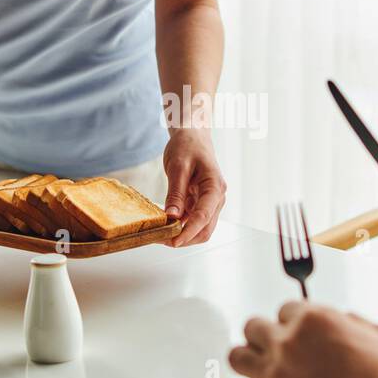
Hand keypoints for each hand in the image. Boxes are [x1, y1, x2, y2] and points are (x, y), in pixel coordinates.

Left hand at [162, 129, 225, 246]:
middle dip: (185, 238)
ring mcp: (210, 202)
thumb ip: (176, 193)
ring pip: (200, 228)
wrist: (193, 136)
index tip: (174, 242)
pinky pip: (193, 220)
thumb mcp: (178, 167)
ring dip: (183, 234)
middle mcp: (216, 198)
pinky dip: (181, 226)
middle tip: (161, 239)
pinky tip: (165, 224)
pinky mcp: (201, 203)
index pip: (203, 216)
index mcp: (215, 187)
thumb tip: (172, 216)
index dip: (188, 232)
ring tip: (161, 233)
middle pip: (205, 229)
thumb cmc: (188, 146)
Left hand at [229, 302, 377, 377]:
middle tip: (280, 355)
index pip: (284, 310)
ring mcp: (274, 377)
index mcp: (315, 320)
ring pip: (237, 357)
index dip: (295, 325)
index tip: (301, 339)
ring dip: (250, 363)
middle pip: (252, 328)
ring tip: (267, 374)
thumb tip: (342, 318)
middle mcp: (288, 344)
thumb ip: (354, 323)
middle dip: (266, 339)